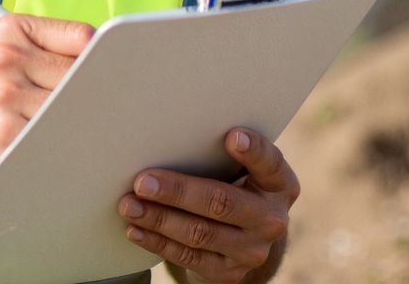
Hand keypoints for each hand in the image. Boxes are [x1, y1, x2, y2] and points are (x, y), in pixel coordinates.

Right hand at [0, 13, 93, 188]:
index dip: (100, 60)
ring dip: (76, 125)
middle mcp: (7, 60)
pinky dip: (58, 147)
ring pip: (71, 112)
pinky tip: (50, 148)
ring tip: (71, 130)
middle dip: (90, 96)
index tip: (109, 74)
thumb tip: (100, 62)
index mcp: (10, 31)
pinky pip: (52, 141)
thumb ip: (39, 51)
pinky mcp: (5, 139)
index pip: (82, 38)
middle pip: (82, 76)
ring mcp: (6, 100)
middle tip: (100, 109)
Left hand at [117, 128, 299, 283]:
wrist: (245, 239)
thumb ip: (221, 155)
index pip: (270, 163)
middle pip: (222, 202)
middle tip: (143, 182)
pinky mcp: (229, 272)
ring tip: (129, 205)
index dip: (254, 151)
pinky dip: (157, 241)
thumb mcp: (243, 171)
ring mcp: (252, 250)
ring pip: (199, 232)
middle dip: (178, 192)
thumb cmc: (235, 188)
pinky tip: (136, 229)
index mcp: (279, 184)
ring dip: (159, 218)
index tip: (232, 137)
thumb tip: (168, 137)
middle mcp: (271, 219)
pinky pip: (188, 257)